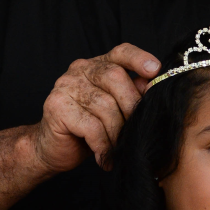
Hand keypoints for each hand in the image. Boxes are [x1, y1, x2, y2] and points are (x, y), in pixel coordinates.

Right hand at [33, 44, 159, 172]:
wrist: (53, 149)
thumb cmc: (90, 128)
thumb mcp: (117, 109)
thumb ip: (133, 94)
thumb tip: (154, 87)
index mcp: (98, 65)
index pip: (121, 52)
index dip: (139, 58)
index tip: (156, 69)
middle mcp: (80, 69)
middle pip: (116, 77)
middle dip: (132, 107)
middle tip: (136, 132)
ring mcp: (66, 85)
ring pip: (105, 106)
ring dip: (117, 134)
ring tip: (119, 150)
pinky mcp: (57, 106)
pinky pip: (91, 126)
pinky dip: (103, 145)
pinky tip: (105, 157)